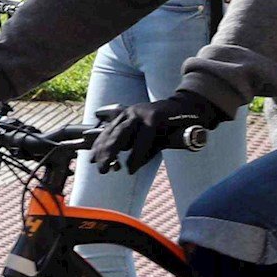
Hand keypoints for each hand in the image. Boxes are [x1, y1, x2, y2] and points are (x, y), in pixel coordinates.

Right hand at [89, 90, 227, 175]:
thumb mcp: (181, 134)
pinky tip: (93, 156)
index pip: (142, 139)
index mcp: (154, 118)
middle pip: (120, 133)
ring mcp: (128, 113)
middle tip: (105, 169)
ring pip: (111, 131)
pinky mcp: (122, 116)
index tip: (130, 171)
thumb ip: (166, 146)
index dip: (136, 156)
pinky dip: (100, 143)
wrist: (181, 105)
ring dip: (101, 149)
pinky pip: (108, 130)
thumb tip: (145, 162)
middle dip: (110, 152)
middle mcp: (137, 113)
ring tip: (97, 165)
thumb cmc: (183, 123)